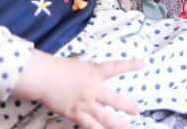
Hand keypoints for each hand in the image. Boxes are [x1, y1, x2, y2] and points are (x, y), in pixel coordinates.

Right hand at [19, 55, 143, 128]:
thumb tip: (94, 77)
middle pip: (115, 100)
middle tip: (137, 111)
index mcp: (93, 73)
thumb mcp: (78, 66)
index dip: (129, 65)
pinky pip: (89, 126)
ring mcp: (85, 103)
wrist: (44, 76)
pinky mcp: (75, 114)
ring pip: (105, 117)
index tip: (142, 63)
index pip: (115, 67)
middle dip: (127, 106)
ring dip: (118, 125)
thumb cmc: (57, 68)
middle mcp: (93, 89)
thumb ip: (88, 73)